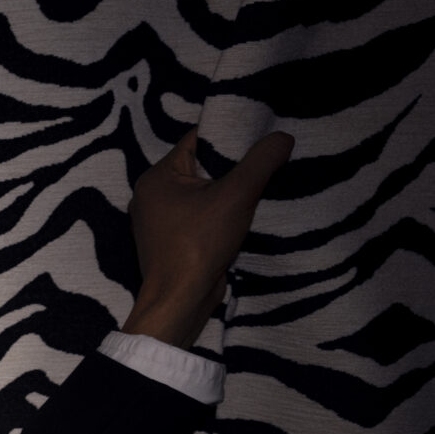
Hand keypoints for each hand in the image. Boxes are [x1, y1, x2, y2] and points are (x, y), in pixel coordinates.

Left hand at [123, 126, 292, 349]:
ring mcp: (160, 219)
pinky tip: (245, 211)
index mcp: (157, 177)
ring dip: (230, 190)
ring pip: (203, 192)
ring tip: (262, 183)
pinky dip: (221, 211)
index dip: (230, 135)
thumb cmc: (199, 244)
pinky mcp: (172, 239)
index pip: (197, 140)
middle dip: (233, 164)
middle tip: (267, 158)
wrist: (179, 300)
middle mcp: (152, 195)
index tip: (261, 133)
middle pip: (201, 166)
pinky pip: (201, 214)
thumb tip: (283, 137)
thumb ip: (260, 162)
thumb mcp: (236, 196)